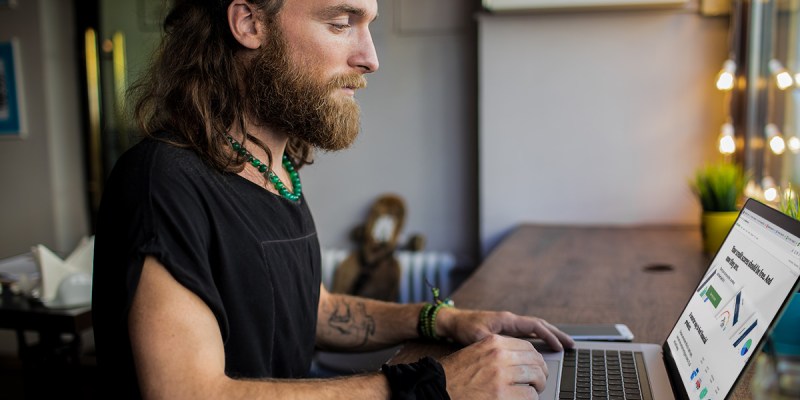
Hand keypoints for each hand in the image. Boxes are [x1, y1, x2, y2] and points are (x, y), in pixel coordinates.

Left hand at [437, 308, 574, 350]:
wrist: (452, 321)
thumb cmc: (464, 328)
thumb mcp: (478, 337)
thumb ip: (494, 343)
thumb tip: (509, 352)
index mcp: (507, 320)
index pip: (535, 326)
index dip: (549, 336)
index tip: (560, 346)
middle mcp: (510, 319)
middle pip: (540, 325)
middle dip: (556, 334)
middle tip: (571, 344)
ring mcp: (508, 323)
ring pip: (535, 327)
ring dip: (549, 335)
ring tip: (563, 345)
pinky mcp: (505, 328)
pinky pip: (527, 332)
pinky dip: (539, 337)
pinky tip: (543, 345)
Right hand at [440, 334, 546, 398]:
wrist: (436, 387)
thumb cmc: (453, 374)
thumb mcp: (475, 353)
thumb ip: (496, 354)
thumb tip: (519, 362)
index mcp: (493, 343)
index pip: (527, 347)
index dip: (535, 359)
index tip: (537, 367)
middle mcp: (499, 355)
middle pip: (535, 361)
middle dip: (540, 373)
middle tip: (539, 382)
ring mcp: (501, 375)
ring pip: (535, 377)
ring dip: (538, 386)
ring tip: (533, 392)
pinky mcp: (502, 394)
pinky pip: (529, 395)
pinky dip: (531, 398)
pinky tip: (523, 399)